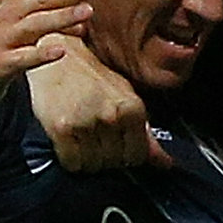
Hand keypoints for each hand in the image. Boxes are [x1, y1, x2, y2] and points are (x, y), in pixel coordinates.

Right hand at [0, 0, 101, 110]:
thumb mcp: (17, 21)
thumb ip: (43, 6)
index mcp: (15, 3)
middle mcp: (9, 16)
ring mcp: (3, 39)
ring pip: (35, 24)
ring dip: (62, 17)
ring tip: (88, 11)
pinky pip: (22, 58)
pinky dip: (40, 55)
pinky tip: (60, 52)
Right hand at [27, 40, 167, 171]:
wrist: (56, 56)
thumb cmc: (91, 77)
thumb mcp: (124, 97)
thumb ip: (145, 133)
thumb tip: (165, 163)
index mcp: (132, 108)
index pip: (137, 156)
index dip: (125, 156)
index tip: (116, 146)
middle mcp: (112, 115)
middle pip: (114, 163)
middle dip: (105, 157)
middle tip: (95, 138)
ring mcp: (86, 122)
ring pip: (93, 166)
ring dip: (87, 160)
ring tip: (81, 139)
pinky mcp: (62, 128)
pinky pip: (72, 163)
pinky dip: (70, 160)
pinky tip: (68, 143)